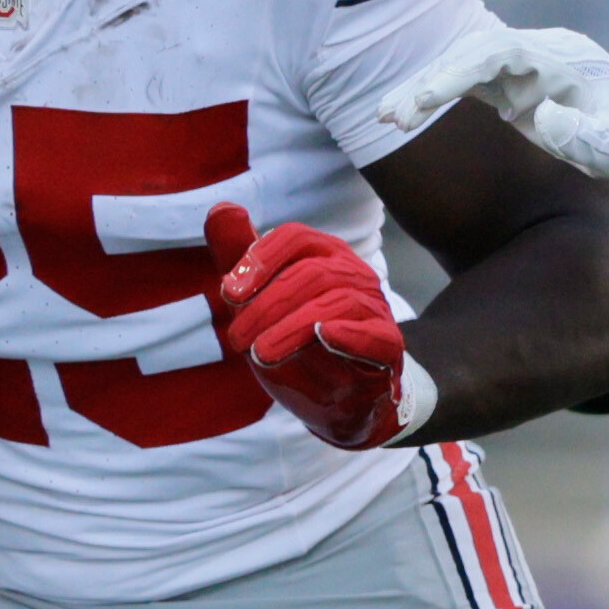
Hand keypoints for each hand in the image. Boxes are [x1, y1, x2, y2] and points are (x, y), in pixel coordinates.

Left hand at [204, 204, 433, 448]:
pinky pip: (375, 335)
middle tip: (237, 339)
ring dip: (292, 328)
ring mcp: (373, 308)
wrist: (335, 400)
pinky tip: (323, 336)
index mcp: (323, 254)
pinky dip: (350, 334)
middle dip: (267, 305)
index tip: (229, 294)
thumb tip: (221, 208)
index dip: (260, 261)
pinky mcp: (387, 347)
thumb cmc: (295, 343)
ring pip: (337, 302)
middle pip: (311, 272)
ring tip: (261, 354)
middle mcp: (352, 273)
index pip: (295, 237)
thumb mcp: (257, 300)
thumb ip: (237, 256)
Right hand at [382, 20, 608, 186]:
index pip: (496, 54)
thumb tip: (538, 118)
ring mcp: (530, 70)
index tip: (425, 100)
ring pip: (466, 66)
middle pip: (471, 54)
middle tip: (390, 117)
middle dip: (428, 81)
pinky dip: (441, 96)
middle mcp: (540, 56)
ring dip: (427, 88)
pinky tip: (409, 116)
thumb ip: (588, 136)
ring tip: (387, 118)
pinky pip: (473, 84)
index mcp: (562, 60)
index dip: (457, 73)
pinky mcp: (522, 89)